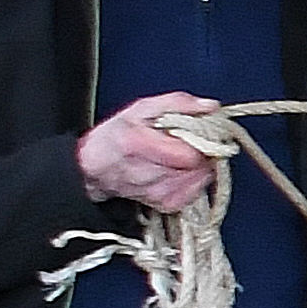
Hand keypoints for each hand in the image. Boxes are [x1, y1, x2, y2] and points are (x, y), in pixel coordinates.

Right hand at [76, 92, 223, 213]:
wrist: (96, 166)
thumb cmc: (117, 135)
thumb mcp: (141, 108)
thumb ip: (177, 103)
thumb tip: (210, 106)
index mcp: (137, 144)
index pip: (190, 154)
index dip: (202, 140)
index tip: (200, 132)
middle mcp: (146, 173)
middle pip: (197, 166)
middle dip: (200, 151)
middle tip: (187, 142)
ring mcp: (157, 193)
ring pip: (199, 177)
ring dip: (197, 165)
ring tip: (178, 154)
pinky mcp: (167, 204)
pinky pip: (196, 190)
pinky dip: (192, 178)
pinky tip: (177, 169)